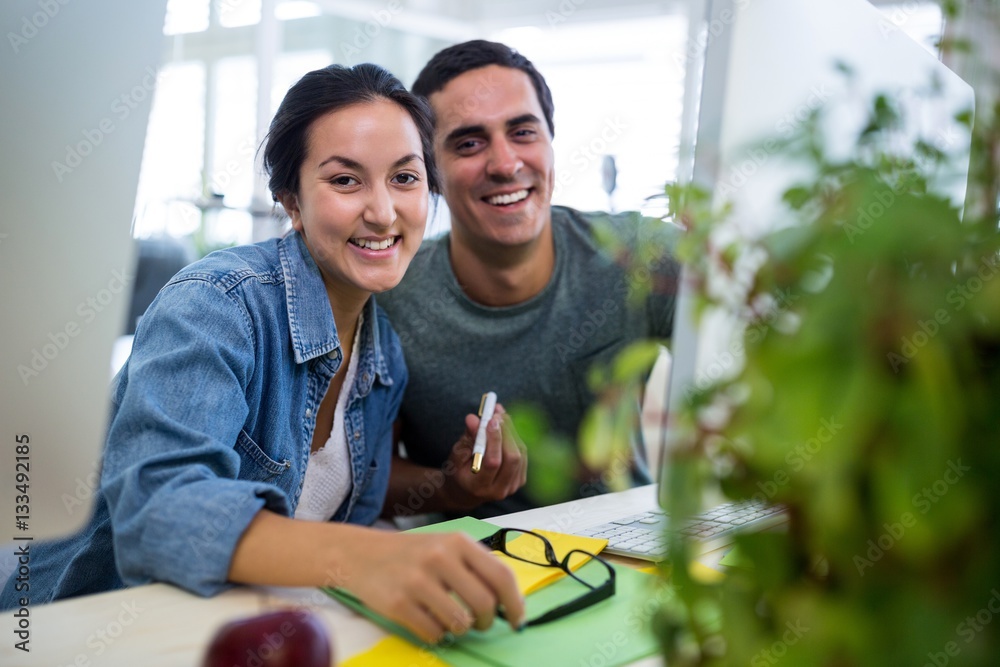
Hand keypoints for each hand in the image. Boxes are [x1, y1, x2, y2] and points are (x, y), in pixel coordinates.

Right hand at [340, 531, 524, 643]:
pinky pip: (433, 633)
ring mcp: (417, 581)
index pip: (501, 575)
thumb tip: (509, 603)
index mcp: (458, 542)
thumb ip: (476, 567)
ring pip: (460, 623)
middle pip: (485, 604)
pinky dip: (437, 635)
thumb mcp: (446, 546)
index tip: (519, 619)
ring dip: (461, 629)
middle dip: (488, 621)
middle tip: (481, 622)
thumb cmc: (413, 554)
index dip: (516, 602)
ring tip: (451, 619)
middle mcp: (440, 558)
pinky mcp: (398, 603)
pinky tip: (429, 621)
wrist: (362, 554)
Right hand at [442, 403, 527, 509]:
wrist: (467, 491)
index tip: (491, 419)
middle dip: (506, 432)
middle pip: (512, 458)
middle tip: (497, 413)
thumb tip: (474, 418)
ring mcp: (512, 487)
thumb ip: (467, 438)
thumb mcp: (457, 455)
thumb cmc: (459, 470)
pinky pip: (523, 454)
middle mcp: (498, 490)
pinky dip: (515, 438)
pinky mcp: (520, 480)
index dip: (494, 439)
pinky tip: (505, 427)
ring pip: (520, 453)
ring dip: (511, 431)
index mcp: (478, 486)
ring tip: (500, 416)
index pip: (493, 462)